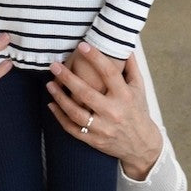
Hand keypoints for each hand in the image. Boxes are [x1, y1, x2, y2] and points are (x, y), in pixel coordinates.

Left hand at [47, 42, 162, 180]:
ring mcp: (103, 128)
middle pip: (86, 93)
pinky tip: (51, 104)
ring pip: (75, 112)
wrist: (141, 145)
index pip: (109, 73)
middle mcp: (113, 112)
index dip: (95, 58)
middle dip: (67, 78)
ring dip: (60, 97)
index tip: (82, 45)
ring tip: (49, 84)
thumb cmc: (138, 110)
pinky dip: (59, 117)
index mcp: (125, 96)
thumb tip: (125, 44)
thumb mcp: (139, 88)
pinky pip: (72, 128)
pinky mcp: (94, 140)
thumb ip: (130, 67)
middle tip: (54, 65)